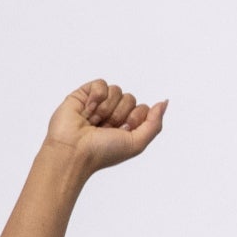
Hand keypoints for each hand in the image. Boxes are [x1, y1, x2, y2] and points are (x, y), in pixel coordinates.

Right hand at [43, 80, 164, 175]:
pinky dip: (96, 97)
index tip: (122, 131)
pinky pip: (101, 84)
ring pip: (117, 90)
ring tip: (93, 122)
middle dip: (119, 115)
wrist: (72, 151)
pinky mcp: (83, 95)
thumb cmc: (102, 152)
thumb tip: (164, 102)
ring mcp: (98, 103)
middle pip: (131, 98)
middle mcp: (113, 114)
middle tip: (105, 128)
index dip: (135, 119)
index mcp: (126, 125)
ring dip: (106, 109)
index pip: (143, 109)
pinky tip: (87, 110)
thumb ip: (155, 123)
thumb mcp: (137, 143)